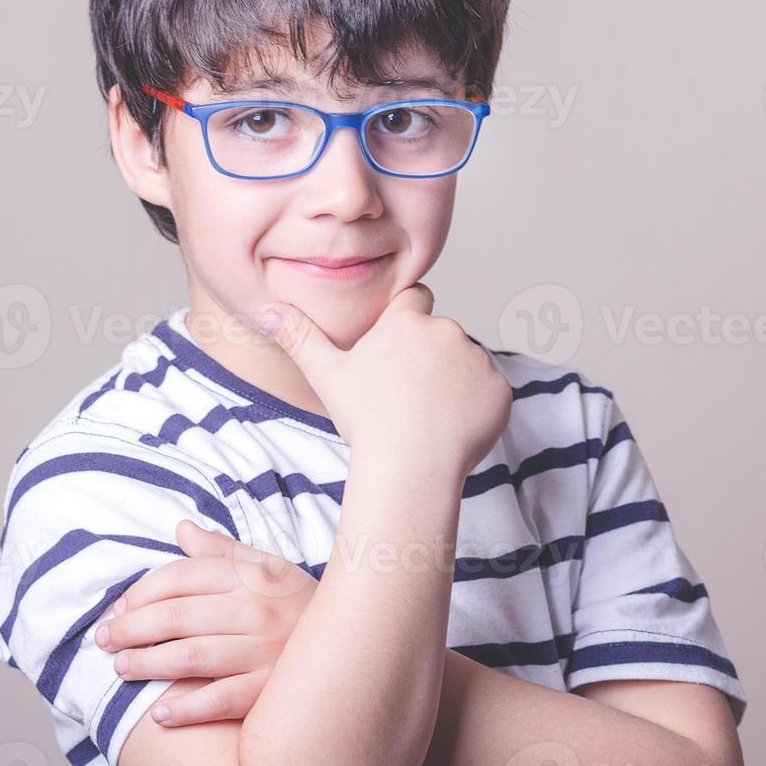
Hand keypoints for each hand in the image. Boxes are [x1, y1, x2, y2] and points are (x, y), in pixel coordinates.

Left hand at [94, 518, 317, 725]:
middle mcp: (256, 609)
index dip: (141, 592)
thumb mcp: (269, 570)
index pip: (181, 576)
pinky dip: (186, 708)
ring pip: (190, 656)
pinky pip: (220, 700)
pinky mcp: (271, 691)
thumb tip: (182, 529)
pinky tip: (160, 713)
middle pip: (176, 615)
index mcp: (251, 575)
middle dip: (131, 629)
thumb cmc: (300, 607)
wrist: (358, 647)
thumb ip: (223, 552)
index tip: (119, 609)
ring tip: (122, 669)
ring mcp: (264, 651)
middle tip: (104, 641)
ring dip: (147, 664)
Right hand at [256, 282, 512, 482]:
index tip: (398, 352)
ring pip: (465, 363)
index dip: (406, 322)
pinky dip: (476, 406)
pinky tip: (452, 428)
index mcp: (406, 321)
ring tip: (429, 415)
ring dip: (453, 381)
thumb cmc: (366, 421)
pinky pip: (489, 391)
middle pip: (440, 335)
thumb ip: (299, 336)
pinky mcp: (500, 389)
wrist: (409, 466)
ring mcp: (477, 359)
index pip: (414, 298)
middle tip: (407, 396)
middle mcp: (446, 330)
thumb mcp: (327, 375)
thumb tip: (266, 309)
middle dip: (430, 357)